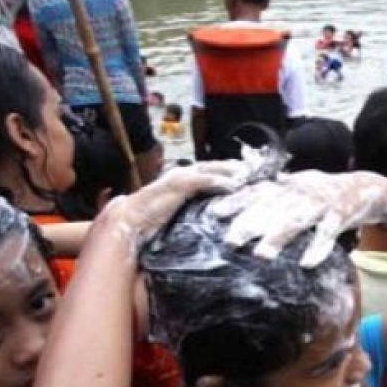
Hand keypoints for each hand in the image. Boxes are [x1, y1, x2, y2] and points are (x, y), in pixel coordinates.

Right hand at [103, 162, 244, 245]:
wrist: (130, 220)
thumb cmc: (150, 219)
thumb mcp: (178, 213)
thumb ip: (192, 209)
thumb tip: (209, 217)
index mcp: (183, 179)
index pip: (211, 171)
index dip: (230, 171)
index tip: (250, 173)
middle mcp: (183, 174)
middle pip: (216, 166)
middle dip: (236, 166)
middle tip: (257, 168)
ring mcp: (180, 177)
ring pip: (212, 169)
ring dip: (232, 170)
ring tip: (251, 173)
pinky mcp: (178, 184)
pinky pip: (203, 180)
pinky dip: (219, 180)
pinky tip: (234, 184)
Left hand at [208, 170, 386, 266]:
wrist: (364, 187)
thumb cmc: (321, 192)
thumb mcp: (294, 188)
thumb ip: (269, 193)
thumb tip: (235, 196)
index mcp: (286, 186)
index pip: (255, 191)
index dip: (234, 201)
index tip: (213, 213)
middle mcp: (299, 193)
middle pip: (270, 208)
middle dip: (249, 224)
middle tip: (230, 241)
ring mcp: (320, 205)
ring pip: (296, 221)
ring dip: (278, 238)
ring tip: (262, 256)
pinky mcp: (339, 217)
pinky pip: (327, 235)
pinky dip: (318, 249)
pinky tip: (307, 264)